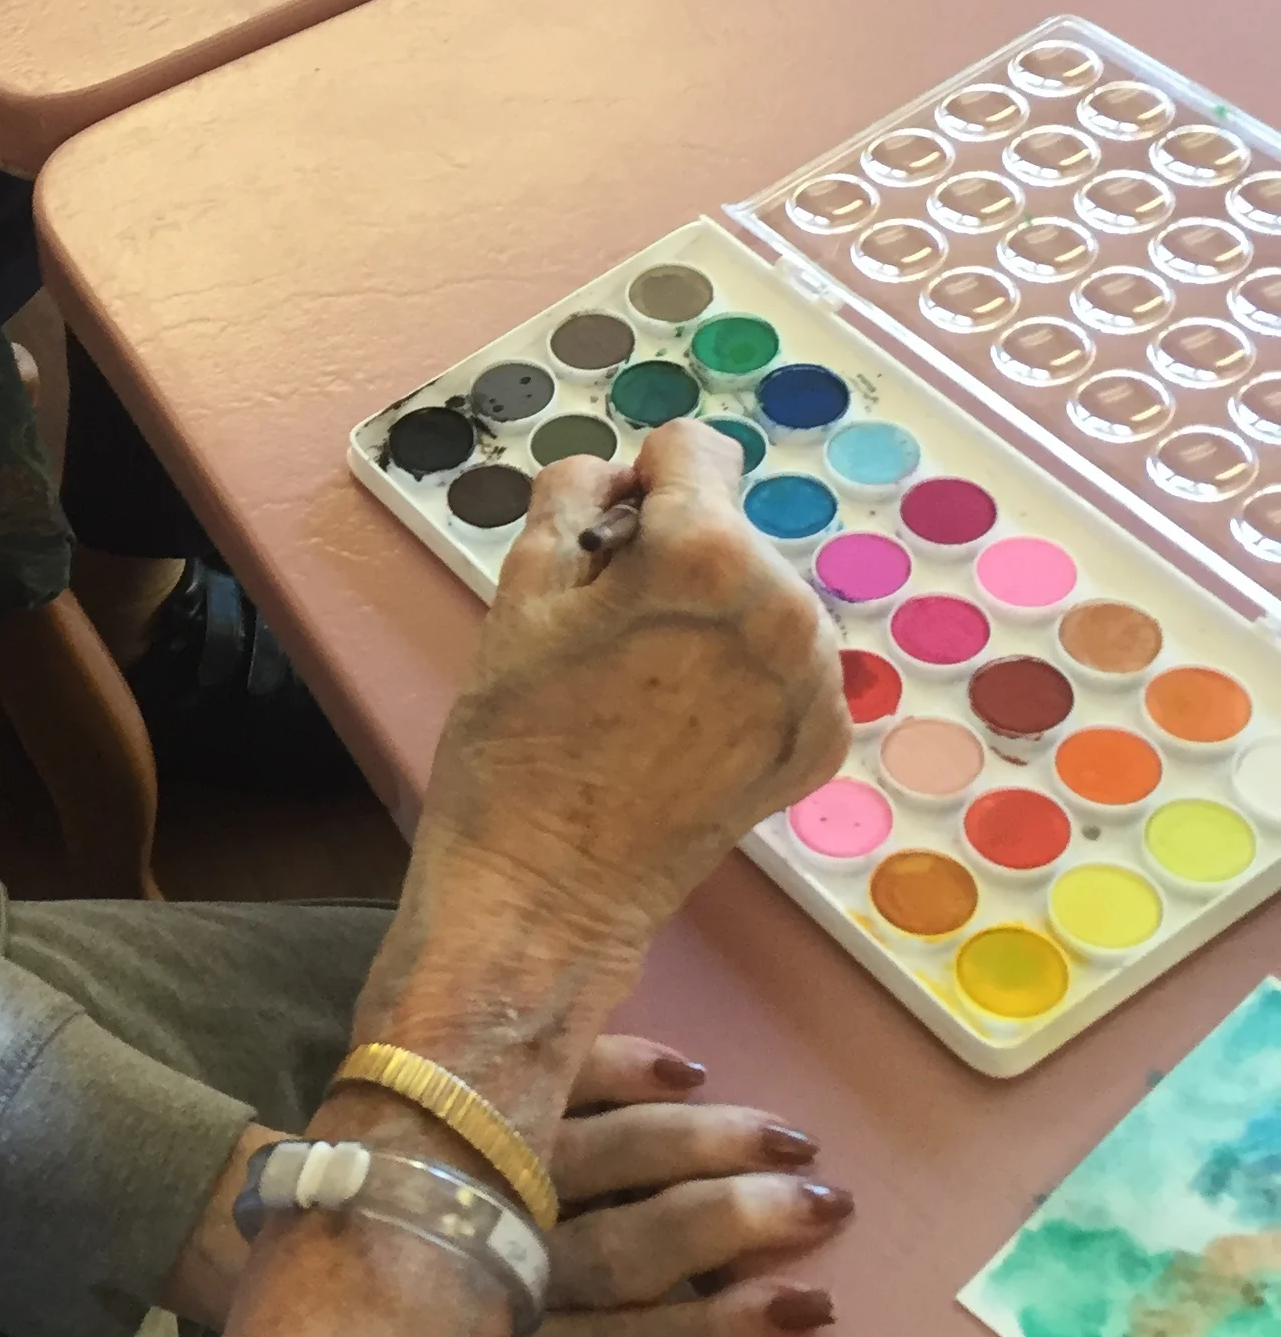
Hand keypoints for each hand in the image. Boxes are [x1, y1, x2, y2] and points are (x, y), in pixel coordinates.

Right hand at [355, 419, 848, 1088]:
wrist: (545, 887)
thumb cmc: (515, 741)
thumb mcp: (518, 588)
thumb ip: (576, 496)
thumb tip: (625, 477)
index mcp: (707, 554)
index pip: (695, 449)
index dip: (636, 485)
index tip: (604, 543)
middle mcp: (784, 607)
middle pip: (730, 527)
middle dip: (673, 557)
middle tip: (607, 634)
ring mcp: (813, 681)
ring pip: (761, 595)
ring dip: (711, 616)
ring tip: (640, 685)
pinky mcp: (822, 741)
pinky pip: (784, 667)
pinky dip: (740, 679)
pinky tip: (679, 723)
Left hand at [478, 1034, 848, 1336]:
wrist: (307, 1283)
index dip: (719, 1335)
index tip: (809, 1308)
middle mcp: (489, 1273)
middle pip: (622, 1247)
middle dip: (730, 1223)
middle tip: (823, 1202)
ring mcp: (468, 1176)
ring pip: (595, 1154)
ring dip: (700, 1141)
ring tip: (787, 1137)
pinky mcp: (448, 1103)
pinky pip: (545, 1080)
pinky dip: (617, 1067)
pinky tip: (687, 1069)